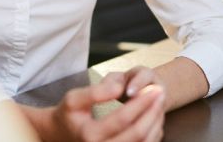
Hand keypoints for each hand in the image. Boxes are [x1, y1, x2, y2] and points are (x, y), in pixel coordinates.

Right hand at [21, 70, 165, 141]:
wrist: (62, 134)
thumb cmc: (70, 114)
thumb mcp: (74, 98)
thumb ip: (96, 91)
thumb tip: (120, 87)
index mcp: (89, 135)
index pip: (122, 119)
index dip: (141, 103)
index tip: (153, 88)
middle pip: (137, 134)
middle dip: (152, 112)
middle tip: (160, 94)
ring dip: (156, 123)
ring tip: (159, 103)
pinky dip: (153, 133)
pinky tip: (154, 117)